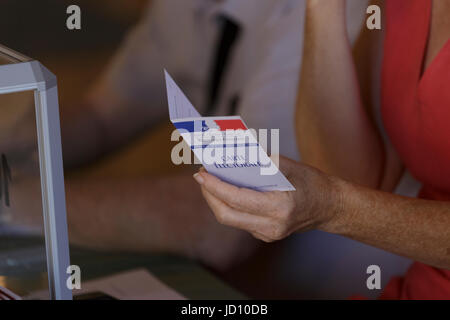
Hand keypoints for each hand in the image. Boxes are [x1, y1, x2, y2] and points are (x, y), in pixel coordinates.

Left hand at [193, 156, 342, 242]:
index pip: (237, 199)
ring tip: (209, 180)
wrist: (330, 207)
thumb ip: (263, 162)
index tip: (201, 174)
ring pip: (231, 219)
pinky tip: (225, 190)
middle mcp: (271, 226)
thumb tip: (233, 155)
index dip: (215, 186)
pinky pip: (240, 220)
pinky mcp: (266, 234)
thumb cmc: (312, 183)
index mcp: (278, 209)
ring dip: (217, 200)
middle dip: (209, 195)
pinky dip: (229, 205)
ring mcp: (268, 234)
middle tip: (201, 176)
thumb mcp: (291, 166)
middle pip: (227, 215)